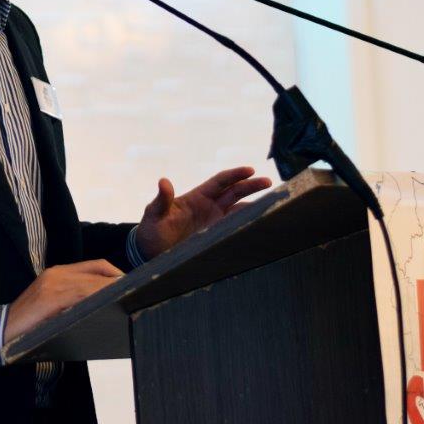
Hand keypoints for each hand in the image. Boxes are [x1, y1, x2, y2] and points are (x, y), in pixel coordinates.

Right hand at [4, 259, 122, 344]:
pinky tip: (111, 305)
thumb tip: (102, 305)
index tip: (130, 286)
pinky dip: (98, 297)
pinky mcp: (50, 297)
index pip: (95, 265)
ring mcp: (53, 284)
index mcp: (58, 273)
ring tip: (129, 300)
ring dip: (113, 290)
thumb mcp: (53, 306)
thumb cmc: (28, 324)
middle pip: (98, 270)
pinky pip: (81, 294)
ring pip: (93, 282)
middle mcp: (57, 273)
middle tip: (138, 293)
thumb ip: (73, 300)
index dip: (115, 273)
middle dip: (120, 280)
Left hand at [134, 166, 271, 259]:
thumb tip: (163, 181)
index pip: (220, 182)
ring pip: (239, 209)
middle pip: (235, 192)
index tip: (250, 170)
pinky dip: (248, 225)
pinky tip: (262, 226)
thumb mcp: (154, 214)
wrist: (150, 253)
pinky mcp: (216, 237)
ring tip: (274, 204)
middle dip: (252, 186)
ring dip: (255, 206)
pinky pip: (235, 228)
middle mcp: (209, 207)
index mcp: (197, 197)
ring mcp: (214, 222)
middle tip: (269, 183)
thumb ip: (161, 200)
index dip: (235, 175)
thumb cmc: (152, 230)